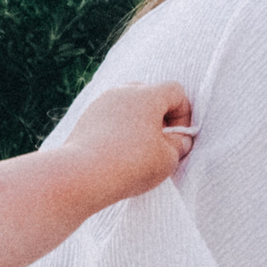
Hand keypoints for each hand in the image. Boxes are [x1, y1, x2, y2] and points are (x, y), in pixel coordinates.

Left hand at [51, 81, 197, 208]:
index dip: (184, 114)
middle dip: (160, 116)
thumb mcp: (168, 158)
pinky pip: (111, 118)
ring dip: (139, 123)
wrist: (82, 175)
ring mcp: (100, 103)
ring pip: (128, 106)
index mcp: (146, 94)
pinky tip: (118, 154)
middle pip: (150, 94)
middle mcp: (121, 92)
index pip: (175, 91)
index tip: (178, 139)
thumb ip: (179, 144)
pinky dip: (119, 130)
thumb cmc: (131, 164)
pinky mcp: (85, 118)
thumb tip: (178, 139)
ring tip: (139, 151)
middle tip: (160, 142)